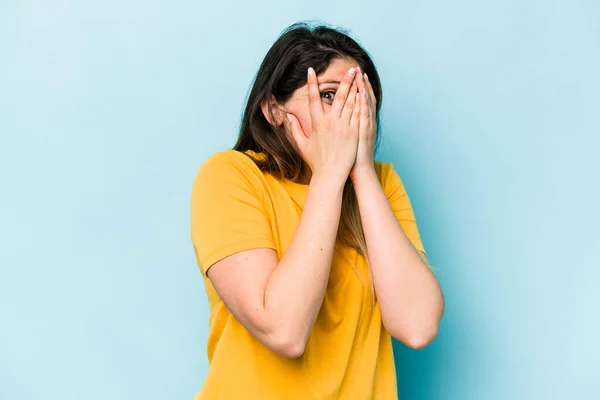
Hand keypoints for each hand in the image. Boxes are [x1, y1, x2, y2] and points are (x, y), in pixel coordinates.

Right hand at [286, 66, 360, 182]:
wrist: (330, 175)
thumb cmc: (316, 161)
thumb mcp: (302, 144)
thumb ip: (295, 129)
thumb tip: (288, 116)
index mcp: (317, 123)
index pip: (312, 98)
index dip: (311, 83)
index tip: (311, 71)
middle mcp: (330, 122)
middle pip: (338, 96)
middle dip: (344, 80)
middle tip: (350, 68)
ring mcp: (343, 127)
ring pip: (350, 102)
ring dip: (355, 87)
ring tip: (359, 76)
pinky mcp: (354, 132)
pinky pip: (358, 113)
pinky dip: (361, 102)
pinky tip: (364, 92)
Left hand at [349, 67, 376, 180]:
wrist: (360, 171)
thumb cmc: (350, 158)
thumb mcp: (347, 139)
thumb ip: (342, 127)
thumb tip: (335, 120)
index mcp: (358, 122)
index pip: (357, 101)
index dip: (356, 88)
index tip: (352, 75)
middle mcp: (363, 122)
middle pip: (362, 98)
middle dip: (359, 83)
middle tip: (356, 68)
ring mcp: (364, 127)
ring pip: (364, 104)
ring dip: (362, 89)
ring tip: (359, 75)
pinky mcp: (363, 133)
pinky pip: (364, 116)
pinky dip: (363, 105)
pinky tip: (361, 94)